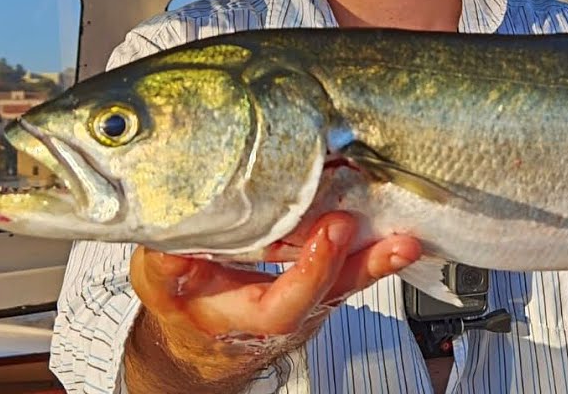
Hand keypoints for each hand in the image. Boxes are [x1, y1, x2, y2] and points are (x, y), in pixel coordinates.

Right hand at [125, 212, 419, 387]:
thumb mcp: (160, 282)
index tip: (332, 231)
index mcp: (242, 317)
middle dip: (362, 265)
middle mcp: (283, 314)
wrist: (201, 334)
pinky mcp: (321, 285)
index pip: (284, 305)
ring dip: (378, 259)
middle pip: (330, 296)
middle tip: (391, 236)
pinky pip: (350, 270)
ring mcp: (307, 302)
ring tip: (407, 240)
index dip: (312, 271)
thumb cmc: (183, 301)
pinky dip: (374, 250)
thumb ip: (166, 265)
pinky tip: (398, 232)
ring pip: (347, 284)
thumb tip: (171, 242)